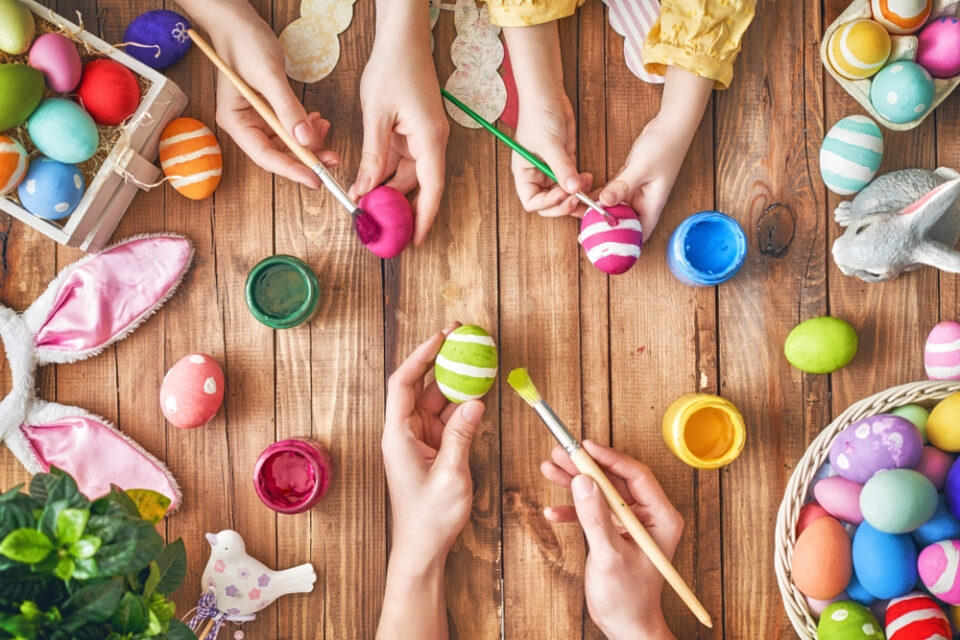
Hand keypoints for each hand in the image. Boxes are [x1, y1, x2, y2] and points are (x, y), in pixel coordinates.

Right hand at [204, 2, 338, 187]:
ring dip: (309, 141)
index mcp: (235, 121)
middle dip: (307, 157)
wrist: (238, 22)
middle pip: (278, 153)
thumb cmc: (245, 44)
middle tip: (333, 158)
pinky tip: (318, 120)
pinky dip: (305, 127)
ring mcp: (256, 119)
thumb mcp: (268, 75)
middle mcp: (244, 125)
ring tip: (326, 129)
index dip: (292, 169)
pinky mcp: (268, 111)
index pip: (265, 156)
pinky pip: (289, 128)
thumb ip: (287, 108)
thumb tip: (305, 139)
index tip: (315, 178)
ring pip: (287, 142)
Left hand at [350, 24, 447, 245]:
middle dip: (400, 207)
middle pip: (420, 185)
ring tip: (365, 206)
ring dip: (388, 189)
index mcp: (431, 139)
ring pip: (408, 174)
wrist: (401, 39)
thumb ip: (374, 155)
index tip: (416, 240)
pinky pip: (401, 159)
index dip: (425, 217)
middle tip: (380, 227)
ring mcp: (423, 136)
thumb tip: (367, 189)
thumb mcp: (377, 115)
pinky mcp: (413, 130)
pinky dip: (386, 172)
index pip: (432, 188)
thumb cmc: (393, 69)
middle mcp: (432, 140)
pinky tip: (367, 183)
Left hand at [382, 323, 483, 566]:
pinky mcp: (432, 448)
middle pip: (420, 384)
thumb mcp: (452, 475)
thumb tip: (474, 402)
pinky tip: (478, 388)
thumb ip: (462, 436)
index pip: (403, 383)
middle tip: (460, 335)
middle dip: (440, 358)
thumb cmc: (430, 518)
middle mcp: (405, 432)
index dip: (420, 356)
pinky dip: (461, 402)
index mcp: (399, 435)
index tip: (440, 337)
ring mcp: (419, 439)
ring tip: (476, 356)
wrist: (422, 548)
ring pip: (435, 399)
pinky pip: (446, 417)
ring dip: (454, 379)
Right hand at [512, 92, 591, 216]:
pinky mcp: (565, 163)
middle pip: (549, 204)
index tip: (564, 193)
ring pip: (563, 195)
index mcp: (524, 174)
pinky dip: (581, 185)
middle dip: (564, 205)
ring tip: (588, 192)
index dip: (548, 203)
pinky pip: (573, 182)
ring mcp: (551, 171)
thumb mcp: (550, 144)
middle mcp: (536, 176)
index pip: (532, 202)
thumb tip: (573, 189)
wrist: (547, 96)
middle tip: (579, 199)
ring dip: (576, 198)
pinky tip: (589, 179)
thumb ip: (561, 168)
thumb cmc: (538, 117)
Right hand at [541, 441, 682, 639]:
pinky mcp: (614, 531)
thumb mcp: (609, 556)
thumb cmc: (628, 598)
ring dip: (575, 482)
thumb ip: (595, 518)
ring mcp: (630, 523)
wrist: (624, 625)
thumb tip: (583, 482)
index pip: (636, 475)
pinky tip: (552, 511)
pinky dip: (572, 510)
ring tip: (550, 468)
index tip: (585, 446)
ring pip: (600, 491)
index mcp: (661, 517)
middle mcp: (648, 516)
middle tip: (560, 453)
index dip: (609, 458)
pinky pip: (592, 510)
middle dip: (585, 467)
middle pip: (614, 479)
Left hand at [598, 66, 713, 240]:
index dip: (623, 245)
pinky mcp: (629, 180)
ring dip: (601, 214)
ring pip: (616, 210)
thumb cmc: (664, 146)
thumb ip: (622, 185)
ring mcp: (637, 190)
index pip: (639, 234)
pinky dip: (601, 198)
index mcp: (652, 204)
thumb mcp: (641, 167)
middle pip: (624, 225)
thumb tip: (604, 202)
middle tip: (585, 236)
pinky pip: (613, 194)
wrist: (671, 124)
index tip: (604, 249)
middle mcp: (644, 201)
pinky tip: (585, 199)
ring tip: (581, 221)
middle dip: (606, 232)